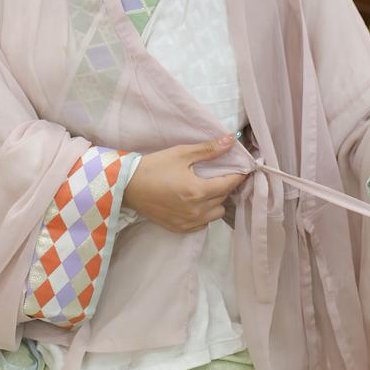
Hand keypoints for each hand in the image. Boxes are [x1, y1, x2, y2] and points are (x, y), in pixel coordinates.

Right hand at [123, 135, 248, 233]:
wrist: (127, 186)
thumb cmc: (154, 166)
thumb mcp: (181, 153)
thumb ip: (208, 149)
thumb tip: (230, 140)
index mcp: (198, 191)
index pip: (229, 185)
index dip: (238, 175)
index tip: (242, 168)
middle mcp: (196, 211)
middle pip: (223, 199)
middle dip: (224, 186)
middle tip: (218, 175)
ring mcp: (188, 222)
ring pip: (215, 214)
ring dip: (216, 202)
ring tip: (206, 189)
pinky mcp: (179, 228)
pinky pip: (202, 224)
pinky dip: (204, 214)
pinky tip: (195, 202)